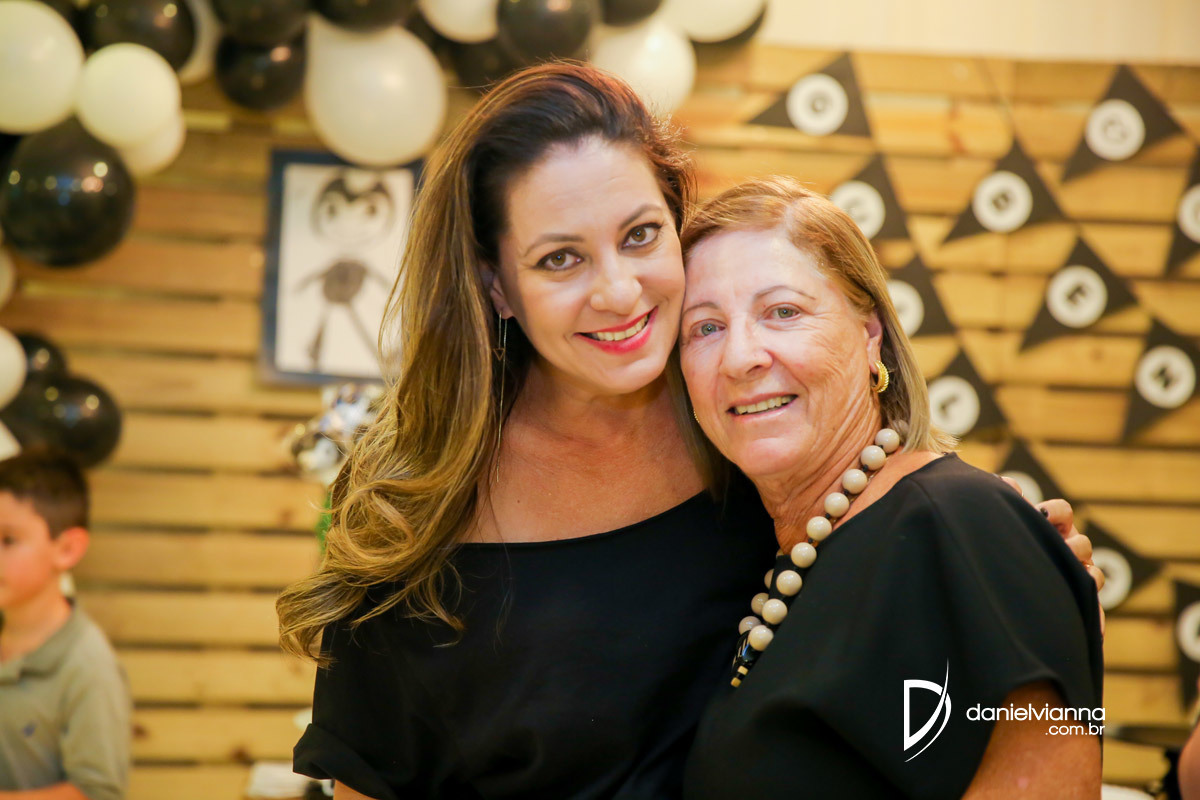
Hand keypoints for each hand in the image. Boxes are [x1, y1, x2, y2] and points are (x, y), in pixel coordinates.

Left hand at [999, 477, 1105, 636]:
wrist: (992, 584)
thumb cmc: (1000, 543)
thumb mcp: (1001, 522)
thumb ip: (1005, 500)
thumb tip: (1008, 485)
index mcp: (1050, 526)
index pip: (1062, 511)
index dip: (1055, 511)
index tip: (1040, 514)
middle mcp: (1067, 549)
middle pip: (1082, 544)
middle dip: (1073, 546)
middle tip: (1060, 550)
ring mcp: (1074, 575)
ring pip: (1093, 574)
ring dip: (1086, 576)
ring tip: (1077, 579)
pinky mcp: (1076, 601)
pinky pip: (1092, 610)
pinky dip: (1094, 618)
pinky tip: (1093, 631)